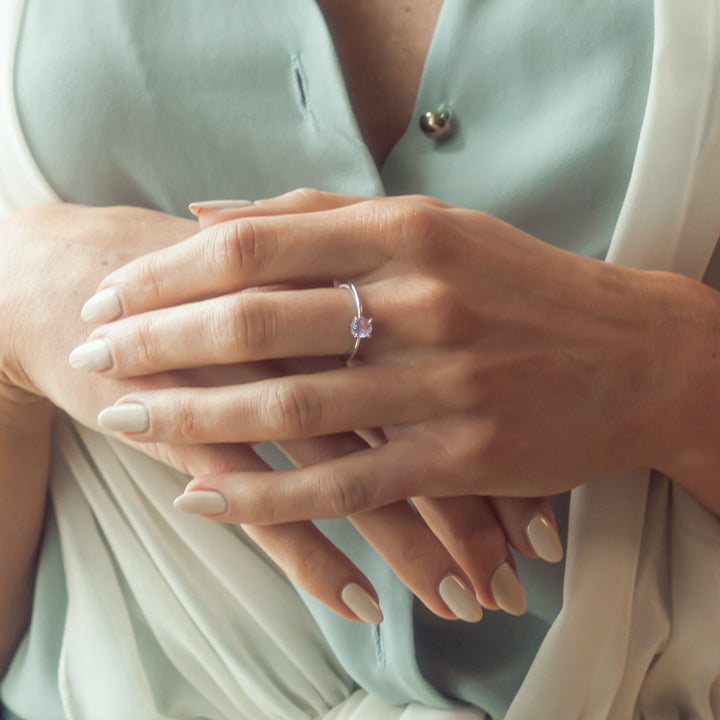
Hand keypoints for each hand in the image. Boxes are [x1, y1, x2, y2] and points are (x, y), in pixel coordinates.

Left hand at [79, 190, 672, 521]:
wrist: (635, 353)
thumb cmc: (523, 285)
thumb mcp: (432, 223)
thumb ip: (316, 212)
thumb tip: (207, 214)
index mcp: (407, 230)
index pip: (253, 245)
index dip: (165, 273)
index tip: (112, 297)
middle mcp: (421, 299)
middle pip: (256, 320)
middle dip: (155, 341)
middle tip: (94, 358)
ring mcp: (443, 383)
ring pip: (290, 407)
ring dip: (194, 417)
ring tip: (126, 421)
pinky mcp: (462, 456)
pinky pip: (345, 485)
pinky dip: (266, 497)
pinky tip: (205, 498)